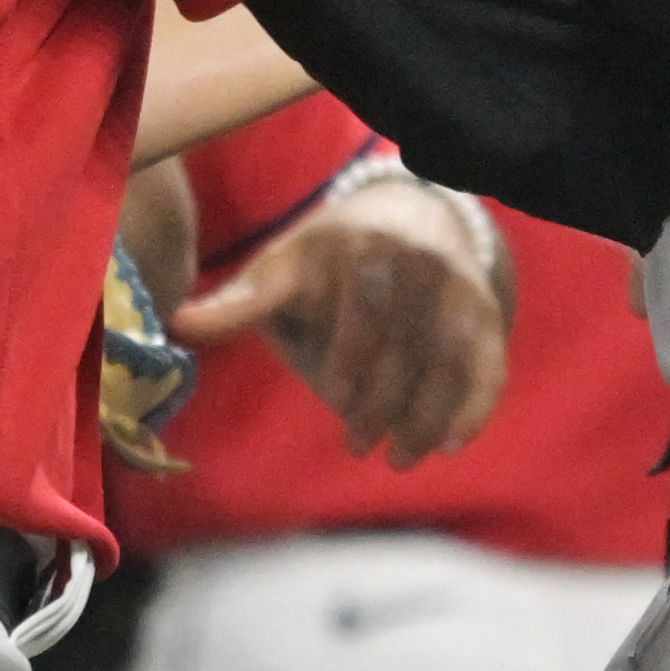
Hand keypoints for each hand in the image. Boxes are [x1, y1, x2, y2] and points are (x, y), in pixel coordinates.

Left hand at [181, 168, 516, 466]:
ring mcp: (458, 286)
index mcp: (360, 245)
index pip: (365, 302)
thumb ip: (240, 302)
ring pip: (448, 360)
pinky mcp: (486, 311)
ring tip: (401, 457)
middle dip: (384, 402)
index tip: (337, 397)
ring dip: (426, 417)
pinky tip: (452, 445)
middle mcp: (419, 260)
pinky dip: (475, 406)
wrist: (414, 212)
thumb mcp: (283, 266)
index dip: (353, 352)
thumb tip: (181, 325)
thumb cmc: (330, 255)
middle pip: (408, 343)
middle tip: (358, 446)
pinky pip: (488, 363)